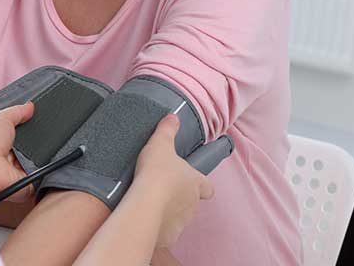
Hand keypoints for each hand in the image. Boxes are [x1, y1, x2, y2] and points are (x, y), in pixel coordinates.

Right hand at [133, 114, 214, 247]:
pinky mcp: (169, 236)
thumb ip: (167, 130)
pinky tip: (144, 218)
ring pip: (178, 217)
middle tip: (162, 190)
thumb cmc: (156, 174)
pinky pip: (165, 231)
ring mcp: (182, 222)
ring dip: (168, 212)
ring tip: (150, 204)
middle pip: (191, 202)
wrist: (145, 205)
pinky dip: (158, 227)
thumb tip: (172, 117)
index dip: (202, 185)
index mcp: (195, 182)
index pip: (208, 187)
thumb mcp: (160, 144)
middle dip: (179, 198)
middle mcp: (193, 204)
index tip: (196, 182)